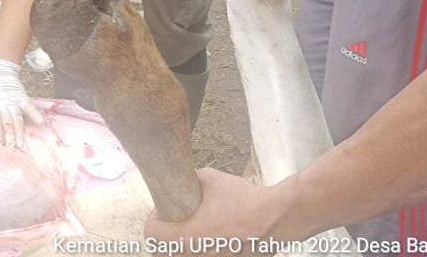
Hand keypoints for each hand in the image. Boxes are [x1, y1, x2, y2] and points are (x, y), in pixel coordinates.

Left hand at [0, 56, 41, 148]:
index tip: (0, 146)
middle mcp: (3, 106)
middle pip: (8, 125)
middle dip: (10, 139)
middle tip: (13, 152)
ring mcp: (14, 102)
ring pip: (18, 120)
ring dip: (20, 133)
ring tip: (22, 146)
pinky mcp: (22, 98)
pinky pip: (30, 107)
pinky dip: (35, 114)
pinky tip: (41, 123)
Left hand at [144, 168, 277, 249]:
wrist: (275, 217)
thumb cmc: (242, 199)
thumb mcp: (210, 178)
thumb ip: (191, 180)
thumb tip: (182, 179)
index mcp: (184, 237)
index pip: (151, 234)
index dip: (155, 219)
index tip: (163, 212)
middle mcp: (193, 256)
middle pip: (162, 253)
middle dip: (165, 238)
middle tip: (174, 224)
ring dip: (183, 247)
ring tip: (193, 232)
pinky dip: (203, 251)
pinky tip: (211, 241)